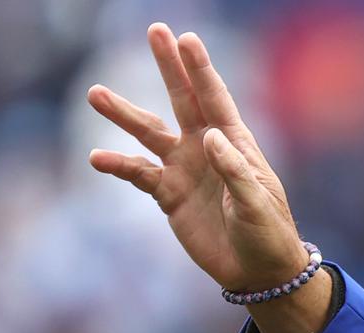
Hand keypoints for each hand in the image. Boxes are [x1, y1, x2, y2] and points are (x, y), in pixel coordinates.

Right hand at [86, 23, 305, 293]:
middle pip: (183, 100)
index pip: (215, 99)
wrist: (256, 272)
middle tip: (155, 31)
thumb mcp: (257, 204)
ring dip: (123, 114)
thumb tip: (210, 136)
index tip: (186, 38)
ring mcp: (184, 169)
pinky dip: (118, 165)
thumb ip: (234, 170)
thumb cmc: (268, 234)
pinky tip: (98, 157)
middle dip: (168, 67)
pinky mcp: (168, 194)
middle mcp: (205, 148)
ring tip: (95, 93)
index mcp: (235, 144)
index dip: (200, 69)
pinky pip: (138, 173)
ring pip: (149, 132)